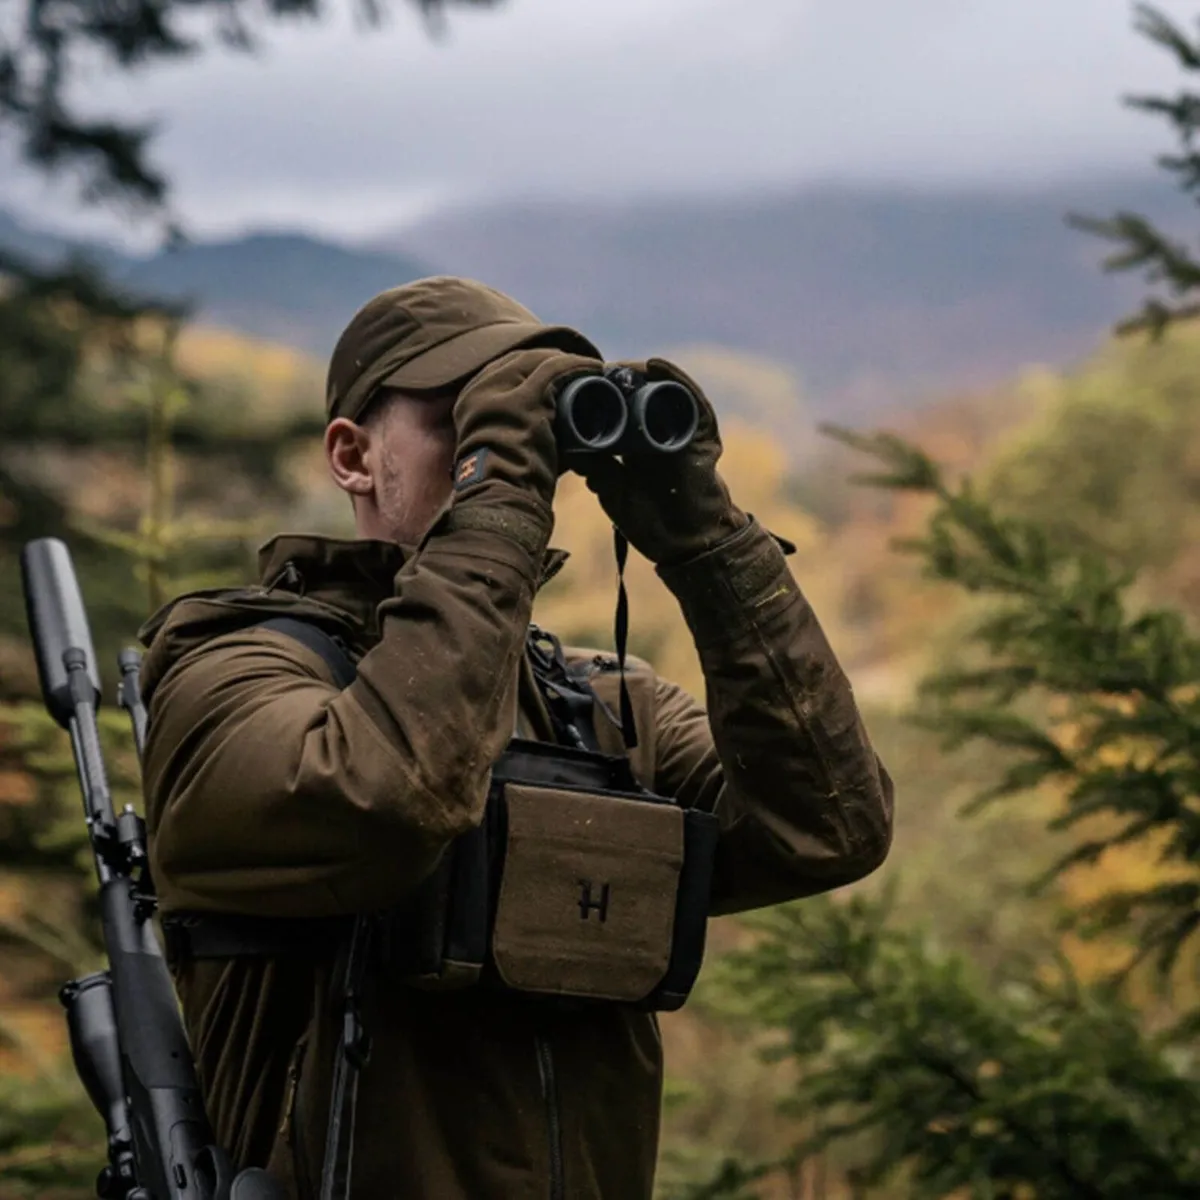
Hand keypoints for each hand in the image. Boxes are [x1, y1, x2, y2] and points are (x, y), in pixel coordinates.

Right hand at [451, 347, 603, 512]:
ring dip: (565, 361)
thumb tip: (543, 427)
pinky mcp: (526, 398)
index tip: (551, 370)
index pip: (502, 369)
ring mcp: (501, 391)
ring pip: (538, 361)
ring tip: (588, 366)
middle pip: (520, 361)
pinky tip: (594, 366)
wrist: (499, 498)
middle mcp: (480, 388)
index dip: (529, 366)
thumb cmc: (504, 484)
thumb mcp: (496, 446)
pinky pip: (555, 369)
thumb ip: (510, 430)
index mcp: (469, 399)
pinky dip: (578, 366)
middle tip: (574, 365)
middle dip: (548, 360)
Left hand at [576, 358, 747, 565]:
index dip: (601, 396)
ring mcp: (683, 433)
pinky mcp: (702, 436)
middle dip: (618, 380)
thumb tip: (570, 450)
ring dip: (641, 374)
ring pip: (663, 391)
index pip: (619, 411)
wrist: (687, 545)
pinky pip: (692, 400)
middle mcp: (661, 434)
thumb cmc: (652, 523)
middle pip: (640, 395)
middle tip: (594, 369)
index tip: (577, 383)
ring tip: (619, 366)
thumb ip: (596, 470)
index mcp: (638, 446)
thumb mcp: (614, 491)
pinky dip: (676, 380)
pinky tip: (656, 366)